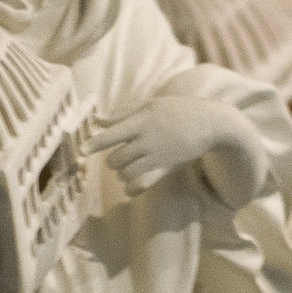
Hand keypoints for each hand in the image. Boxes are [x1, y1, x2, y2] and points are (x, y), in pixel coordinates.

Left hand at [87, 95, 266, 202]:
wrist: (210, 122)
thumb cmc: (177, 110)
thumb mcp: (151, 104)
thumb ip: (123, 112)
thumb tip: (97, 119)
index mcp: (142, 120)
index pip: (112, 134)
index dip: (95, 143)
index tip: (81, 150)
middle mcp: (148, 139)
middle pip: (117, 159)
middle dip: (112, 162)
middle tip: (118, 158)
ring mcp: (158, 155)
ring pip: (127, 173)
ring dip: (122, 174)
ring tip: (127, 169)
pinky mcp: (167, 167)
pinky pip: (143, 183)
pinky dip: (132, 188)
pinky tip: (130, 187)